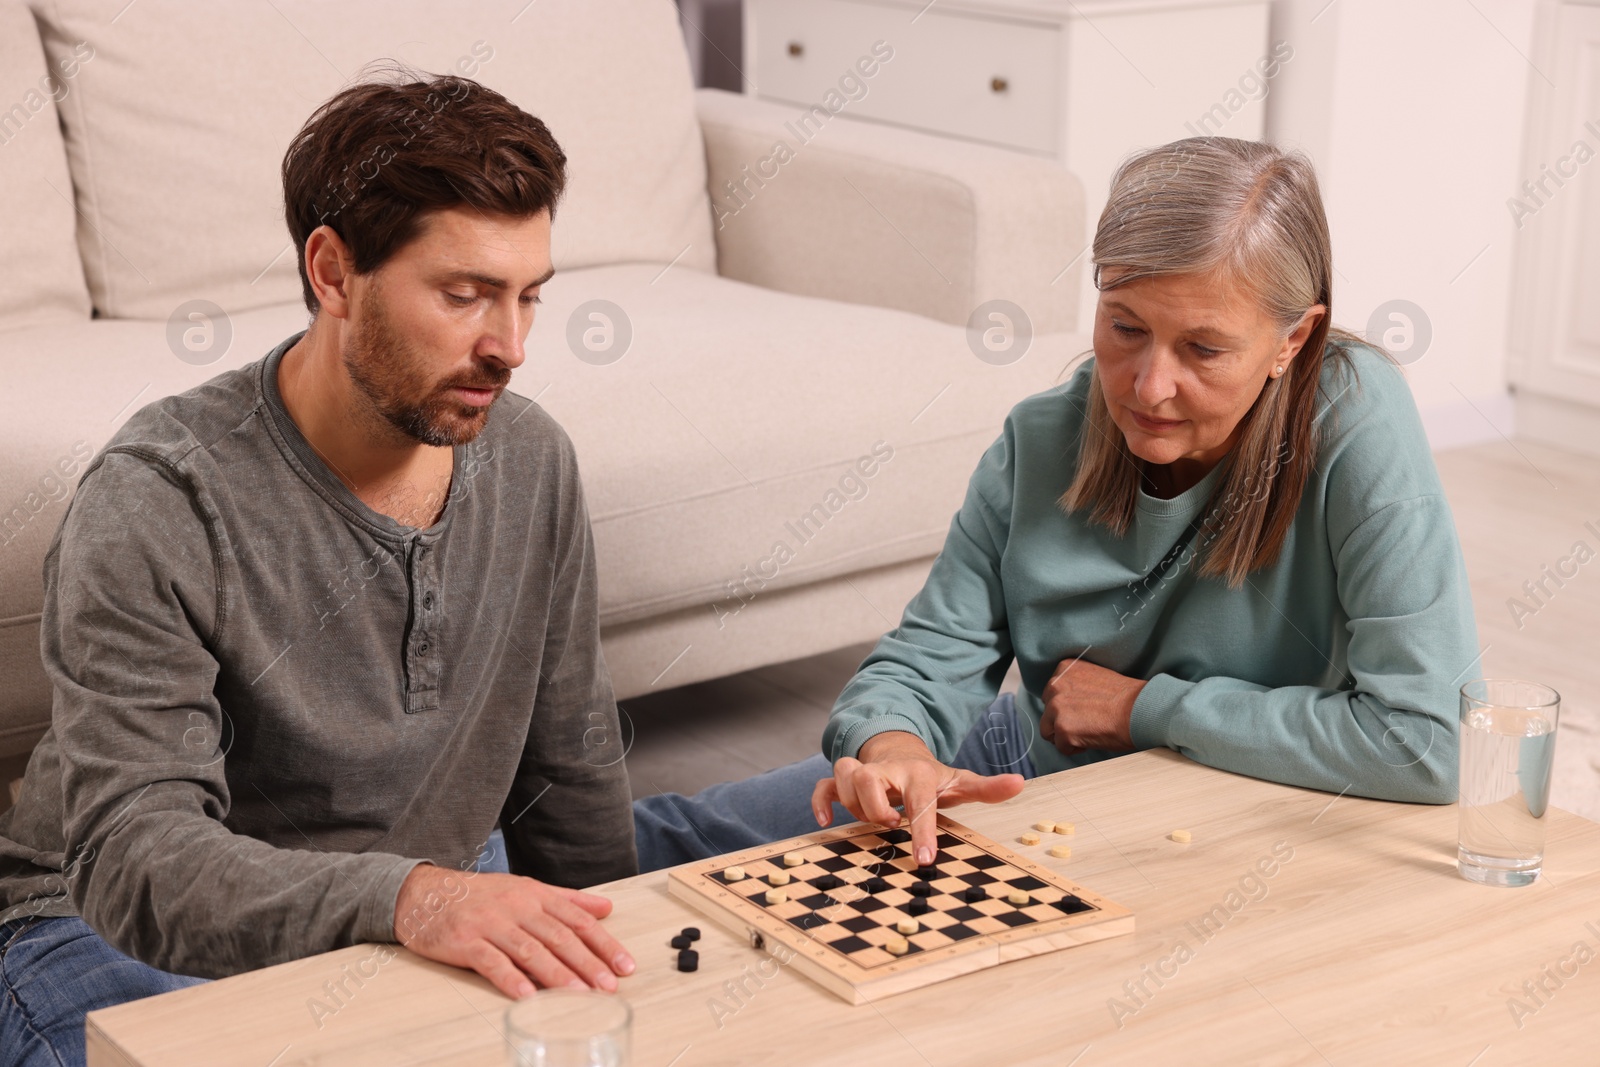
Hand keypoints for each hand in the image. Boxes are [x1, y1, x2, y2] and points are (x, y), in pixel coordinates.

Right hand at [392, 863, 634, 999]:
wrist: (425, 893)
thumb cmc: (480, 896)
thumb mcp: (526, 889)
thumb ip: (567, 900)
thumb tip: (605, 908)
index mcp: (535, 895)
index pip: (577, 921)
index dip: (604, 944)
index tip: (624, 965)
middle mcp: (517, 907)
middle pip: (559, 937)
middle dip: (588, 963)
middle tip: (609, 985)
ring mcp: (491, 924)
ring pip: (530, 950)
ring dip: (557, 974)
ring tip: (579, 994)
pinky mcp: (465, 941)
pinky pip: (492, 961)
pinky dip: (510, 978)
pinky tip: (527, 995)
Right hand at [810, 731, 1023, 866]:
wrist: (900, 754)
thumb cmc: (929, 778)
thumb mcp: (959, 782)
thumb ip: (988, 788)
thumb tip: (1020, 783)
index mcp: (918, 773)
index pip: (920, 800)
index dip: (922, 830)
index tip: (926, 860)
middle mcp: (887, 770)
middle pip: (869, 778)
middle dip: (876, 807)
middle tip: (893, 823)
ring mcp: (862, 774)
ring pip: (846, 778)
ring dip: (855, 804)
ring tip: (874, 819)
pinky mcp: (843, 782)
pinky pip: (823, 786)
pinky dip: (821, 801)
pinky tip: (825, 820)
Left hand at [1039, 658, 1143, 755]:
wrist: (1140, 710)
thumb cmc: (1125, 697)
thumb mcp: (1094, 679)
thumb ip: (1074, 687)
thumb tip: (1066, 703)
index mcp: (1064, 669)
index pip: (1051, 694)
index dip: (1067, 707)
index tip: (1084, 710)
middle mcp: (1055, 685)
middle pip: (1047, 712)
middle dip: (1062, 721)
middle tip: (1086, 723)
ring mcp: (1057, 707)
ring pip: (1048, 731)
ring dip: (1066, 736)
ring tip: (1088, 732)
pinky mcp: (1062, 729)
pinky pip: (1061, 747)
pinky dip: (1075, 748)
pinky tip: (1092, 739)